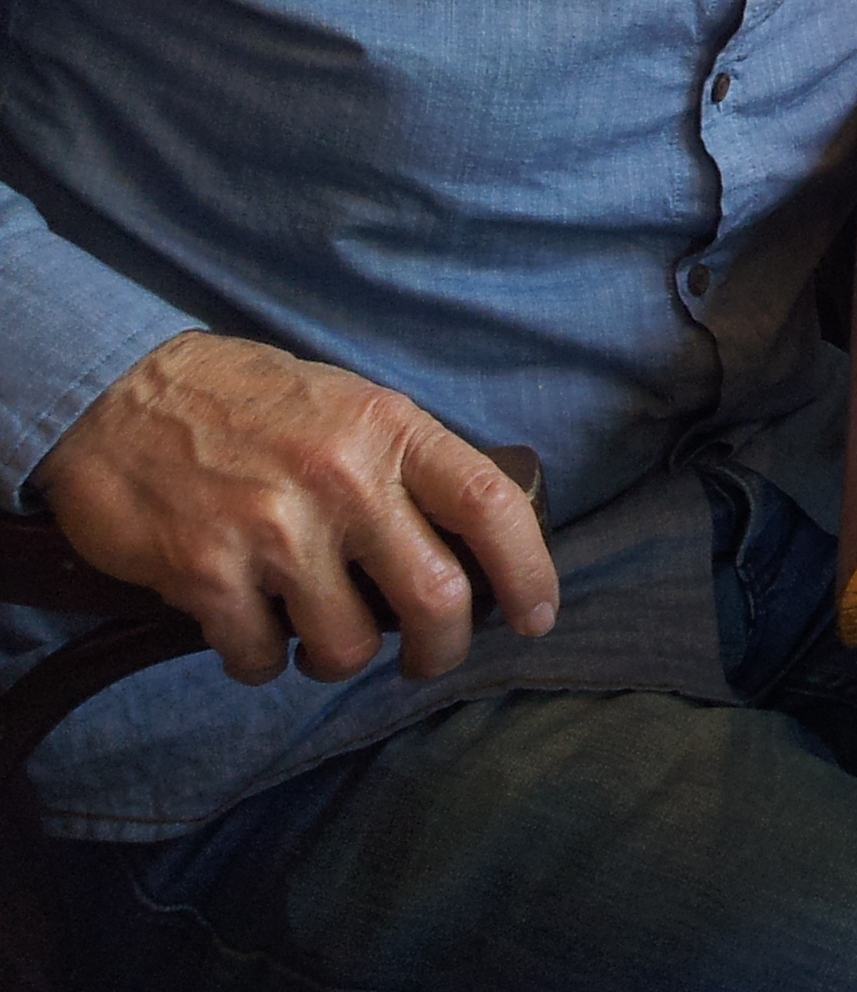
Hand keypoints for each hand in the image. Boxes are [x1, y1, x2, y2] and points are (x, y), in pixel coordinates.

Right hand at [33, 333, 557, 688]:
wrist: (118, 396)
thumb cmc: (248, 405)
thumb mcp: (349, 408)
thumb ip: (405, 467)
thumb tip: (471, 546)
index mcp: (389, 430)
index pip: (491, 504)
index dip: (530, 569)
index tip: (538, 614)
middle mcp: (343, 479)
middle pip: (437, 598)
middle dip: (442, 650)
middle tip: (426, 658)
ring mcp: (274, 528)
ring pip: (349, 645)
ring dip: (339, 659)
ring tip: (320, 636)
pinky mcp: (205, 572)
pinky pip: (260, 657)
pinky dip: (261, 661)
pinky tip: (253, 631)